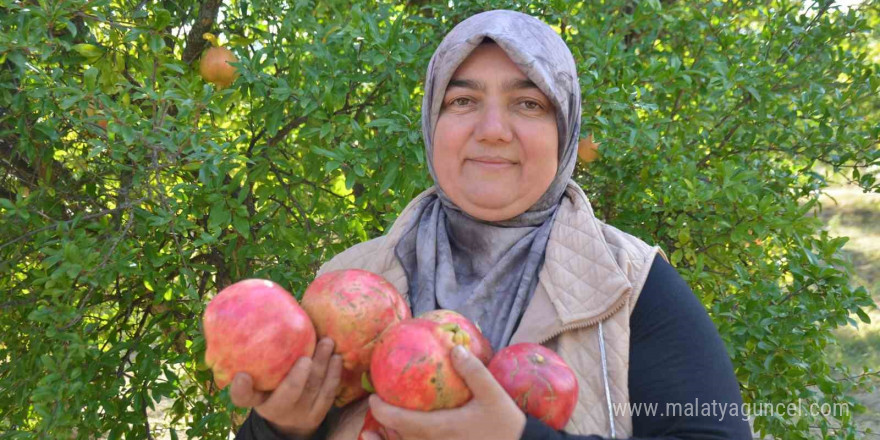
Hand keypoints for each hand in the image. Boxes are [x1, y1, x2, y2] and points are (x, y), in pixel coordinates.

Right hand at [230, 337, 342, 438]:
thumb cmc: (273, 382)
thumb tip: (270, 308)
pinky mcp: (317, 415)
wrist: (290, 415)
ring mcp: (298, 414)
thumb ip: (262, 351)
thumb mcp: (262, 374)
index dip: (240, 389)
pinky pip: (328, 394)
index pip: (242, 397)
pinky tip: (337, 358)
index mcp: (257, 398)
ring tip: (327, 343)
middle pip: (286, 396)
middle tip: (305, 358)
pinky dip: (334, 374)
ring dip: (322, 367)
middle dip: (296, 379)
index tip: (242, 376)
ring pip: (312, 391)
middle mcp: (275, 409)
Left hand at [362, 345, 525, 439]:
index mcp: (440, 429)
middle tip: (376, 408)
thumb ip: (473, 371)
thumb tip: (455, 347)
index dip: (382, 410)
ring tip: (373, 432)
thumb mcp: (493, 395)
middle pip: (398, 439)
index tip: (374, 398)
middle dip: (382, 426)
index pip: (400, 421)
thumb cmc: (506, 426)